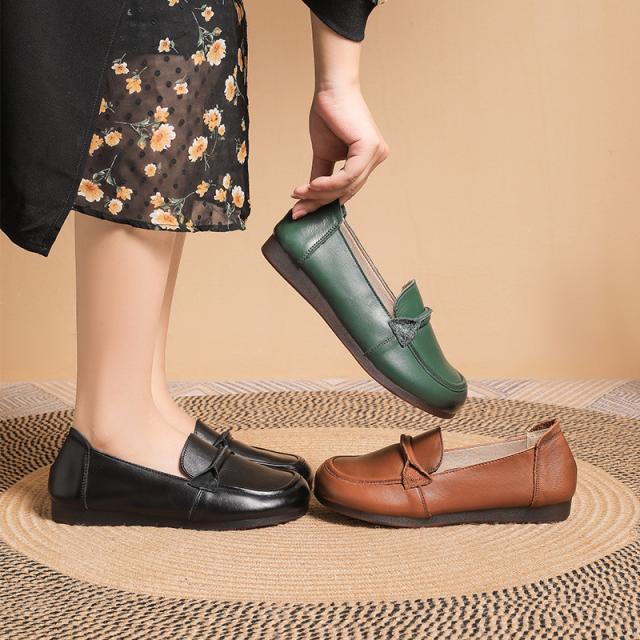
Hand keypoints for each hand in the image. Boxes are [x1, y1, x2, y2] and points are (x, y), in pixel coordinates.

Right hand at [291, 85, 388, 218]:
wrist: (330, 89)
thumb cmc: (329, 115)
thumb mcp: (324, 154)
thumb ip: (321, 176)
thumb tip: (309, 198)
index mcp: (367, 161)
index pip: (346, 190)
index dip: (322, 203)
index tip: (300, 210)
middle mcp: (376, 158)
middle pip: (346, 191)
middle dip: (319, 203)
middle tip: (297, 209)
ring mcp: (376, 154)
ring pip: (346, 187)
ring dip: (320, 194)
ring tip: (299, 194)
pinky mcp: (370, 149)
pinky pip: (348, 176)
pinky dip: (328, 184)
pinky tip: (311, 186)